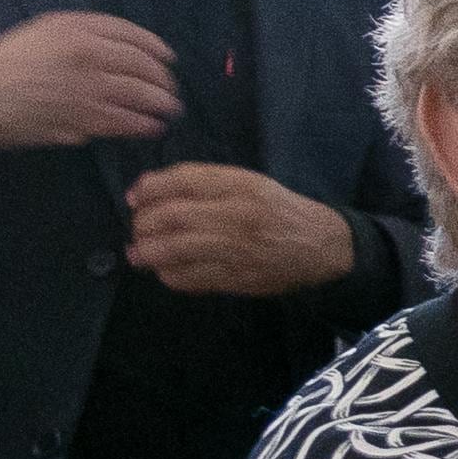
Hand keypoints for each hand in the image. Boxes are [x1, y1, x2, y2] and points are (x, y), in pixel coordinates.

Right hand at [0, 13, 181, 158]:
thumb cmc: (2, 62)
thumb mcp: (41, 31)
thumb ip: (82, 32)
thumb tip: (123, 46)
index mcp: (77, 29)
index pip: (133, 35)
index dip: (157, 48)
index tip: (168, 58)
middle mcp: (88, 56)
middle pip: (144, 66)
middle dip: (164, 80)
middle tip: (171, 89)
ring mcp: (88, 90)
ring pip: (141, 96)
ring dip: (162, 104)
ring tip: (170, 109)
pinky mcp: (82, 121)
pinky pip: (125, 123)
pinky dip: (144, 125)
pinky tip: (152, 127)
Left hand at [125, 165, 355, 296]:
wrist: (323, 247)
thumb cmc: (280, 211)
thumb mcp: (250, 183)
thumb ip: (204, 183)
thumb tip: (148, 189)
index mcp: (241, 185)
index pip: (181, 180)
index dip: (148, 188)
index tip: (134, 197)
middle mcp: (237, 214)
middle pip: (170, 216)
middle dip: (142, 224)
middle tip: (138, 229)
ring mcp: (236, 248)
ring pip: (172, 250)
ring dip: (147, 252)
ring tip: (141, 253)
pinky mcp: (236, 277)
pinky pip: (187, 278)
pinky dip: (167, 274)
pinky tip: (167, 269)